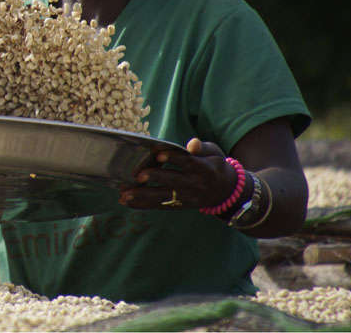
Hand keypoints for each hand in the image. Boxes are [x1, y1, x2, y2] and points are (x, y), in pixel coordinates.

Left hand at [119, 137, 237, 210]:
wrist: (226, 192)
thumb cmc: (214, 164)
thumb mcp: (213, 152)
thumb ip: (201, 147)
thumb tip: (191, 143)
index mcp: (203, 169)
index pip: (187, 163)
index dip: (173, 158)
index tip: (158, 154)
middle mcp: (195, 185)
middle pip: (173, 182)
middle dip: (155, 179)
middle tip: (137, 176)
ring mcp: (186, 198)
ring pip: (163, 198)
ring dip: (142, 197)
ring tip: (124, 195)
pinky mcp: (179, 206)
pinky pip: (159, 206)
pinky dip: (142, 205)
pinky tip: (126, 202)